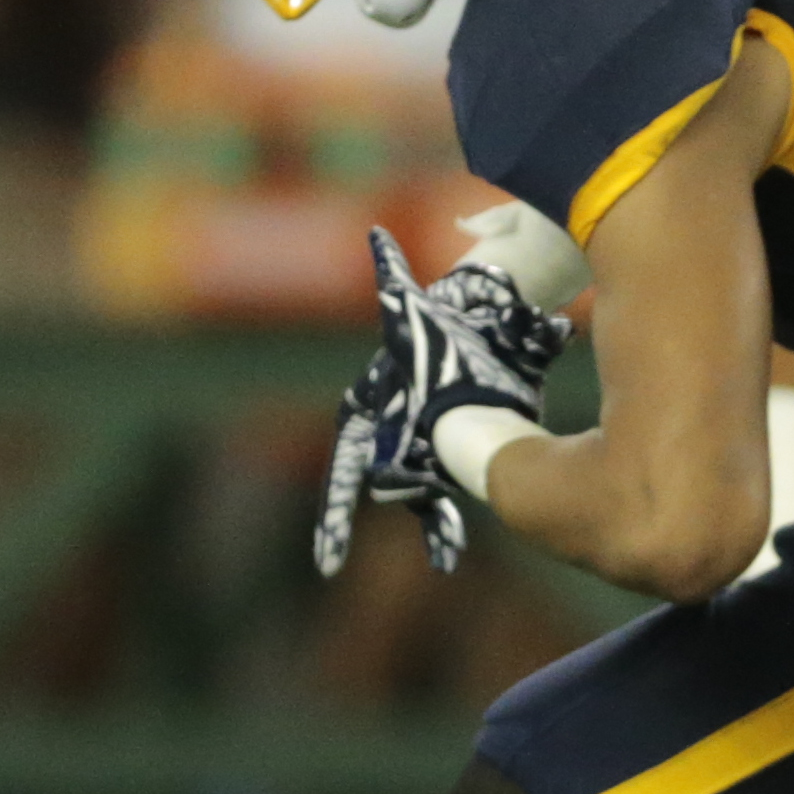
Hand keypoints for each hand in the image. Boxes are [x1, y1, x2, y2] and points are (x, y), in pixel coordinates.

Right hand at [315, 226, 573, 578]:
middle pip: (365, 484)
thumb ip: (394, 278)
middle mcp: (387, 434)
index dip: (332, 495)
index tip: (321, 531)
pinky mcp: (450, 456)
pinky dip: (445, 524)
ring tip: (442, 556)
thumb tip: (377, 236)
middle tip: (331, 557)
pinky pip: (444, 497)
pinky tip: (449, 557)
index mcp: (372, 408)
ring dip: (426, 523)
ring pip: (412, 497)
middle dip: (343, 521)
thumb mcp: (412, 307)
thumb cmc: (436, 324)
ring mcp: (417, 450)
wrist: (472, 333)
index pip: (345, 456)